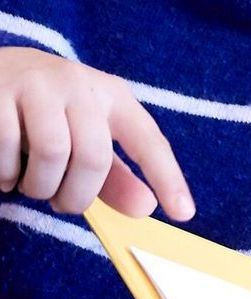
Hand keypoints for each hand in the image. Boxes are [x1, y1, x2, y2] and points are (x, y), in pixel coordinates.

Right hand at [0, 47, 193, 217]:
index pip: (149, 142)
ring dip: (40, 186)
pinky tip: (6, 173)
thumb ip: (115, 176)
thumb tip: (146, 207)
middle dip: (77, 196)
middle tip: (62, 204)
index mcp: (114, 98)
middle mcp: (81, 85)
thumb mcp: (88, 137)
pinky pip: (7, 147)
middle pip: (94, 157)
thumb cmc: (51, 113)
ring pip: (52, 153)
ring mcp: (39, 84)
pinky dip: (6, 174)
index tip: (184, 214)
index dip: (168, 179)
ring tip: (32, 186)